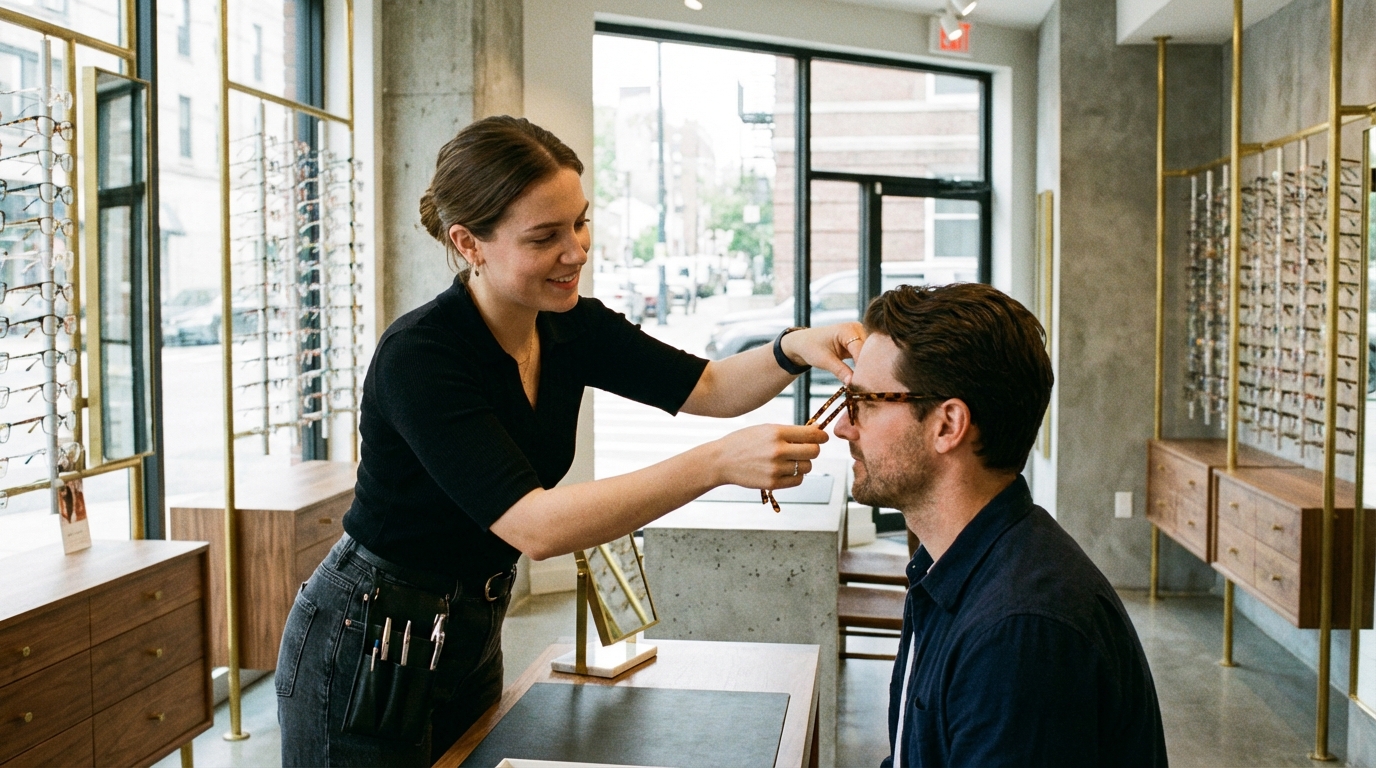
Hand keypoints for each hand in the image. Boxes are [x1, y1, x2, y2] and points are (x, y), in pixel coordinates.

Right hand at [711, 424, 827, 489]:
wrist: (722, 460)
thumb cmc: (745, 442)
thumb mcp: (766, 429)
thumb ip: (791, 431)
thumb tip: (817, 430)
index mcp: (777, 432)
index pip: (812, 434)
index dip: (821, 436)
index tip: (822, 437)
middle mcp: (778, 450)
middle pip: (814, 452)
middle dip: (813, 450)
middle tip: (806, 449)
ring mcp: (775, 468)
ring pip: (807, 467)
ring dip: (803, 464)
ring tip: (791, 460)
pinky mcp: (773, 483)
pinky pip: (798, 480)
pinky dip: (796, 475)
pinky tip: (785, 470)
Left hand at [780, 323, 865, 384]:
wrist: (804, 342)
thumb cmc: (811, 348)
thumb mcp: (824, 360)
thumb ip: (840, 371)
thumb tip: (852, 383)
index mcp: (847, 329)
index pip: (861, 349)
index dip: (864, 365)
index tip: (865, 381)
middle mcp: (857, 329)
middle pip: (869, 350)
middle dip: (869, 366)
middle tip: (868, 384)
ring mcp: (860, 335)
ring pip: (871, 353)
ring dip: (869, 366)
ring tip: (868, 382)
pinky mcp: (859, 342)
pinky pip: (866, 355)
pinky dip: (865, 365)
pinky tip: (865, 377)